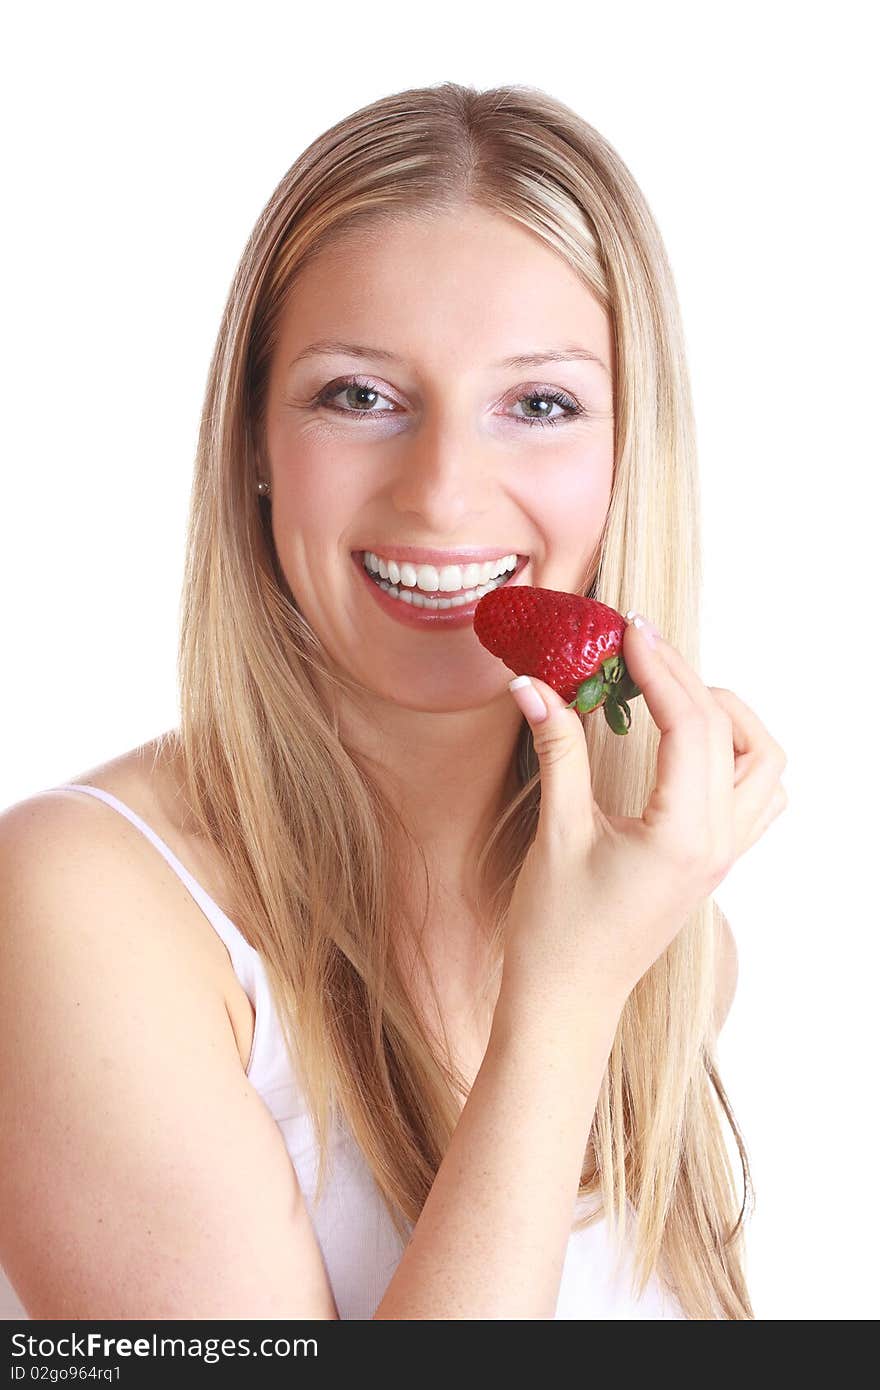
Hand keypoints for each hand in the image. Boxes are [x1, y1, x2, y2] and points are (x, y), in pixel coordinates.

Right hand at [499, 615, 786, 1019]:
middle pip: (730, 732)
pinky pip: (753, 798)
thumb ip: (558, 751)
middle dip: (685, 679)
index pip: (691, 725)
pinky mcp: (712, 864)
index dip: (660, 669)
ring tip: (668, 696)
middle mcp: (718, 843)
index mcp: (683, 835)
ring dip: (727, 718)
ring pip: (763, 765)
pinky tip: (682, 748)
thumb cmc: (556, 931)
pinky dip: (732, 758)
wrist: (567, 1001)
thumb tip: (533, 685)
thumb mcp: (556, 833)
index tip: (627, 631)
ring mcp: (723, 856)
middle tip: (636, 650)